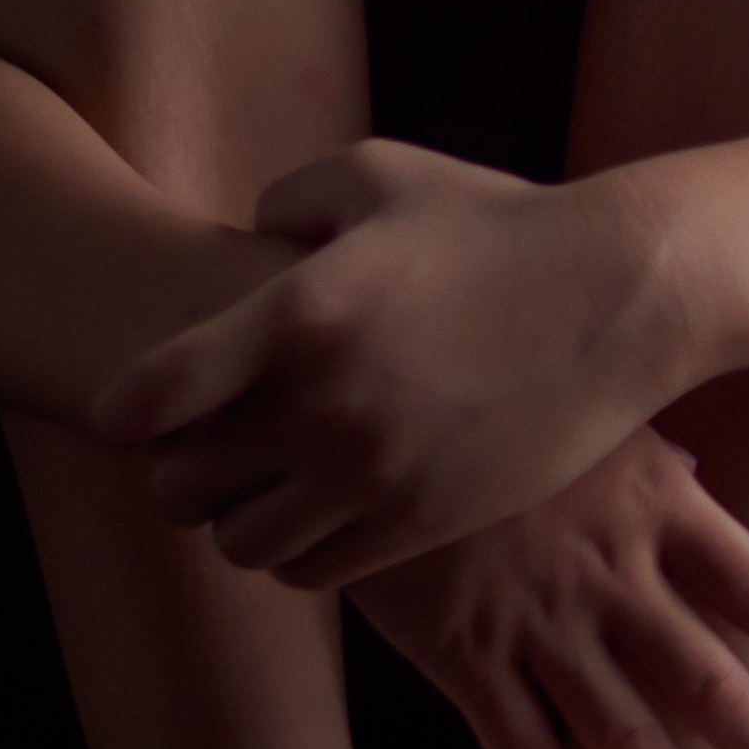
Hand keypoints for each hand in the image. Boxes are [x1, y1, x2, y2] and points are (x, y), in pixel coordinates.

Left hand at [92, 140, 679, 584]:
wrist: (622, 296)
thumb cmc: (500, 224)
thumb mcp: (383, 175)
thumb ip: (289, 198)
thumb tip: (247, 240)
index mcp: (297, 315)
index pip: (148, 398)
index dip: (126, 410)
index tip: (137, 407)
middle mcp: (322, 407)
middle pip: (176, 488)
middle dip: (179, 467)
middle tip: (207, 445)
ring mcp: (372, 474)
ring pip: (239, 544)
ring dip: (240, 517)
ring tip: (270, 482)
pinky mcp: (420, 522)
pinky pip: (310, 572)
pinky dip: (300, 550)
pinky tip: (326, 506)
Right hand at [353, 428, 748, 748]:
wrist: (371, 404)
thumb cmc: (495, 389)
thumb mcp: (591, 407)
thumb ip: (648, 455)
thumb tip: (701, 477)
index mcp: (655, 504)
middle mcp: (609, 571)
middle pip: (705, 675)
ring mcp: (535, 617)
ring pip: (620, 727)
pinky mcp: (460, 649)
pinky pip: (515, 743)